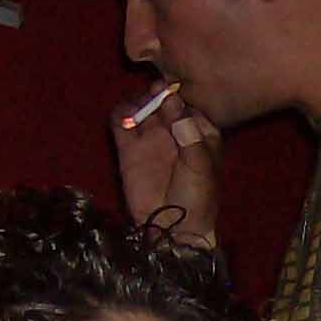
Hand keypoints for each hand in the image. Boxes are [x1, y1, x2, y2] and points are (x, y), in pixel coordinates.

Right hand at [111, 86, 221, 243]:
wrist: (173, 227)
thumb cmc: (197, 197)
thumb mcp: (200, 163)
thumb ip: (187, 130)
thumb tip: (173, 99)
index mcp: (199, 133)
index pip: (188, 104)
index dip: (181, 97)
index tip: (175, 94)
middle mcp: (173, 131)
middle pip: (162, 101)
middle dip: (158, 94)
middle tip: (155, 94)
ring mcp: (150, 139)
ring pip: (142, 108)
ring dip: (138, 101)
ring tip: (141, 107)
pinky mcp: (128, 149)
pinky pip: (121, 123)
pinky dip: (120, 114)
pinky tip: (126, 118)